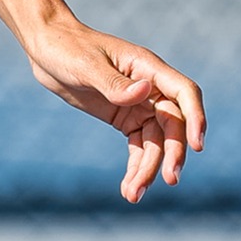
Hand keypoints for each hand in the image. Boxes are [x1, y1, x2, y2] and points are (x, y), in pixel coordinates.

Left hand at [23, 19, 204, 202]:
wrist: (44, 48)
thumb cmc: (65, 46)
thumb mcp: (86, 64)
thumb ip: (113, 82)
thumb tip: (144, 92)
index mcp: (147, 67)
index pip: (184, 93)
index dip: (195, 118)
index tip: (196, 145)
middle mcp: (149, 88)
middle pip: (172, 125)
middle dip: (172, 153)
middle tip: (169, 179)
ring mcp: (138, 104)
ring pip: (155, 142)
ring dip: (149, 168)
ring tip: (134, 194)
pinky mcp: (124, 117)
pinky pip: (139, 146)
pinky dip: (137, 166)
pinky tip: (129, 188)